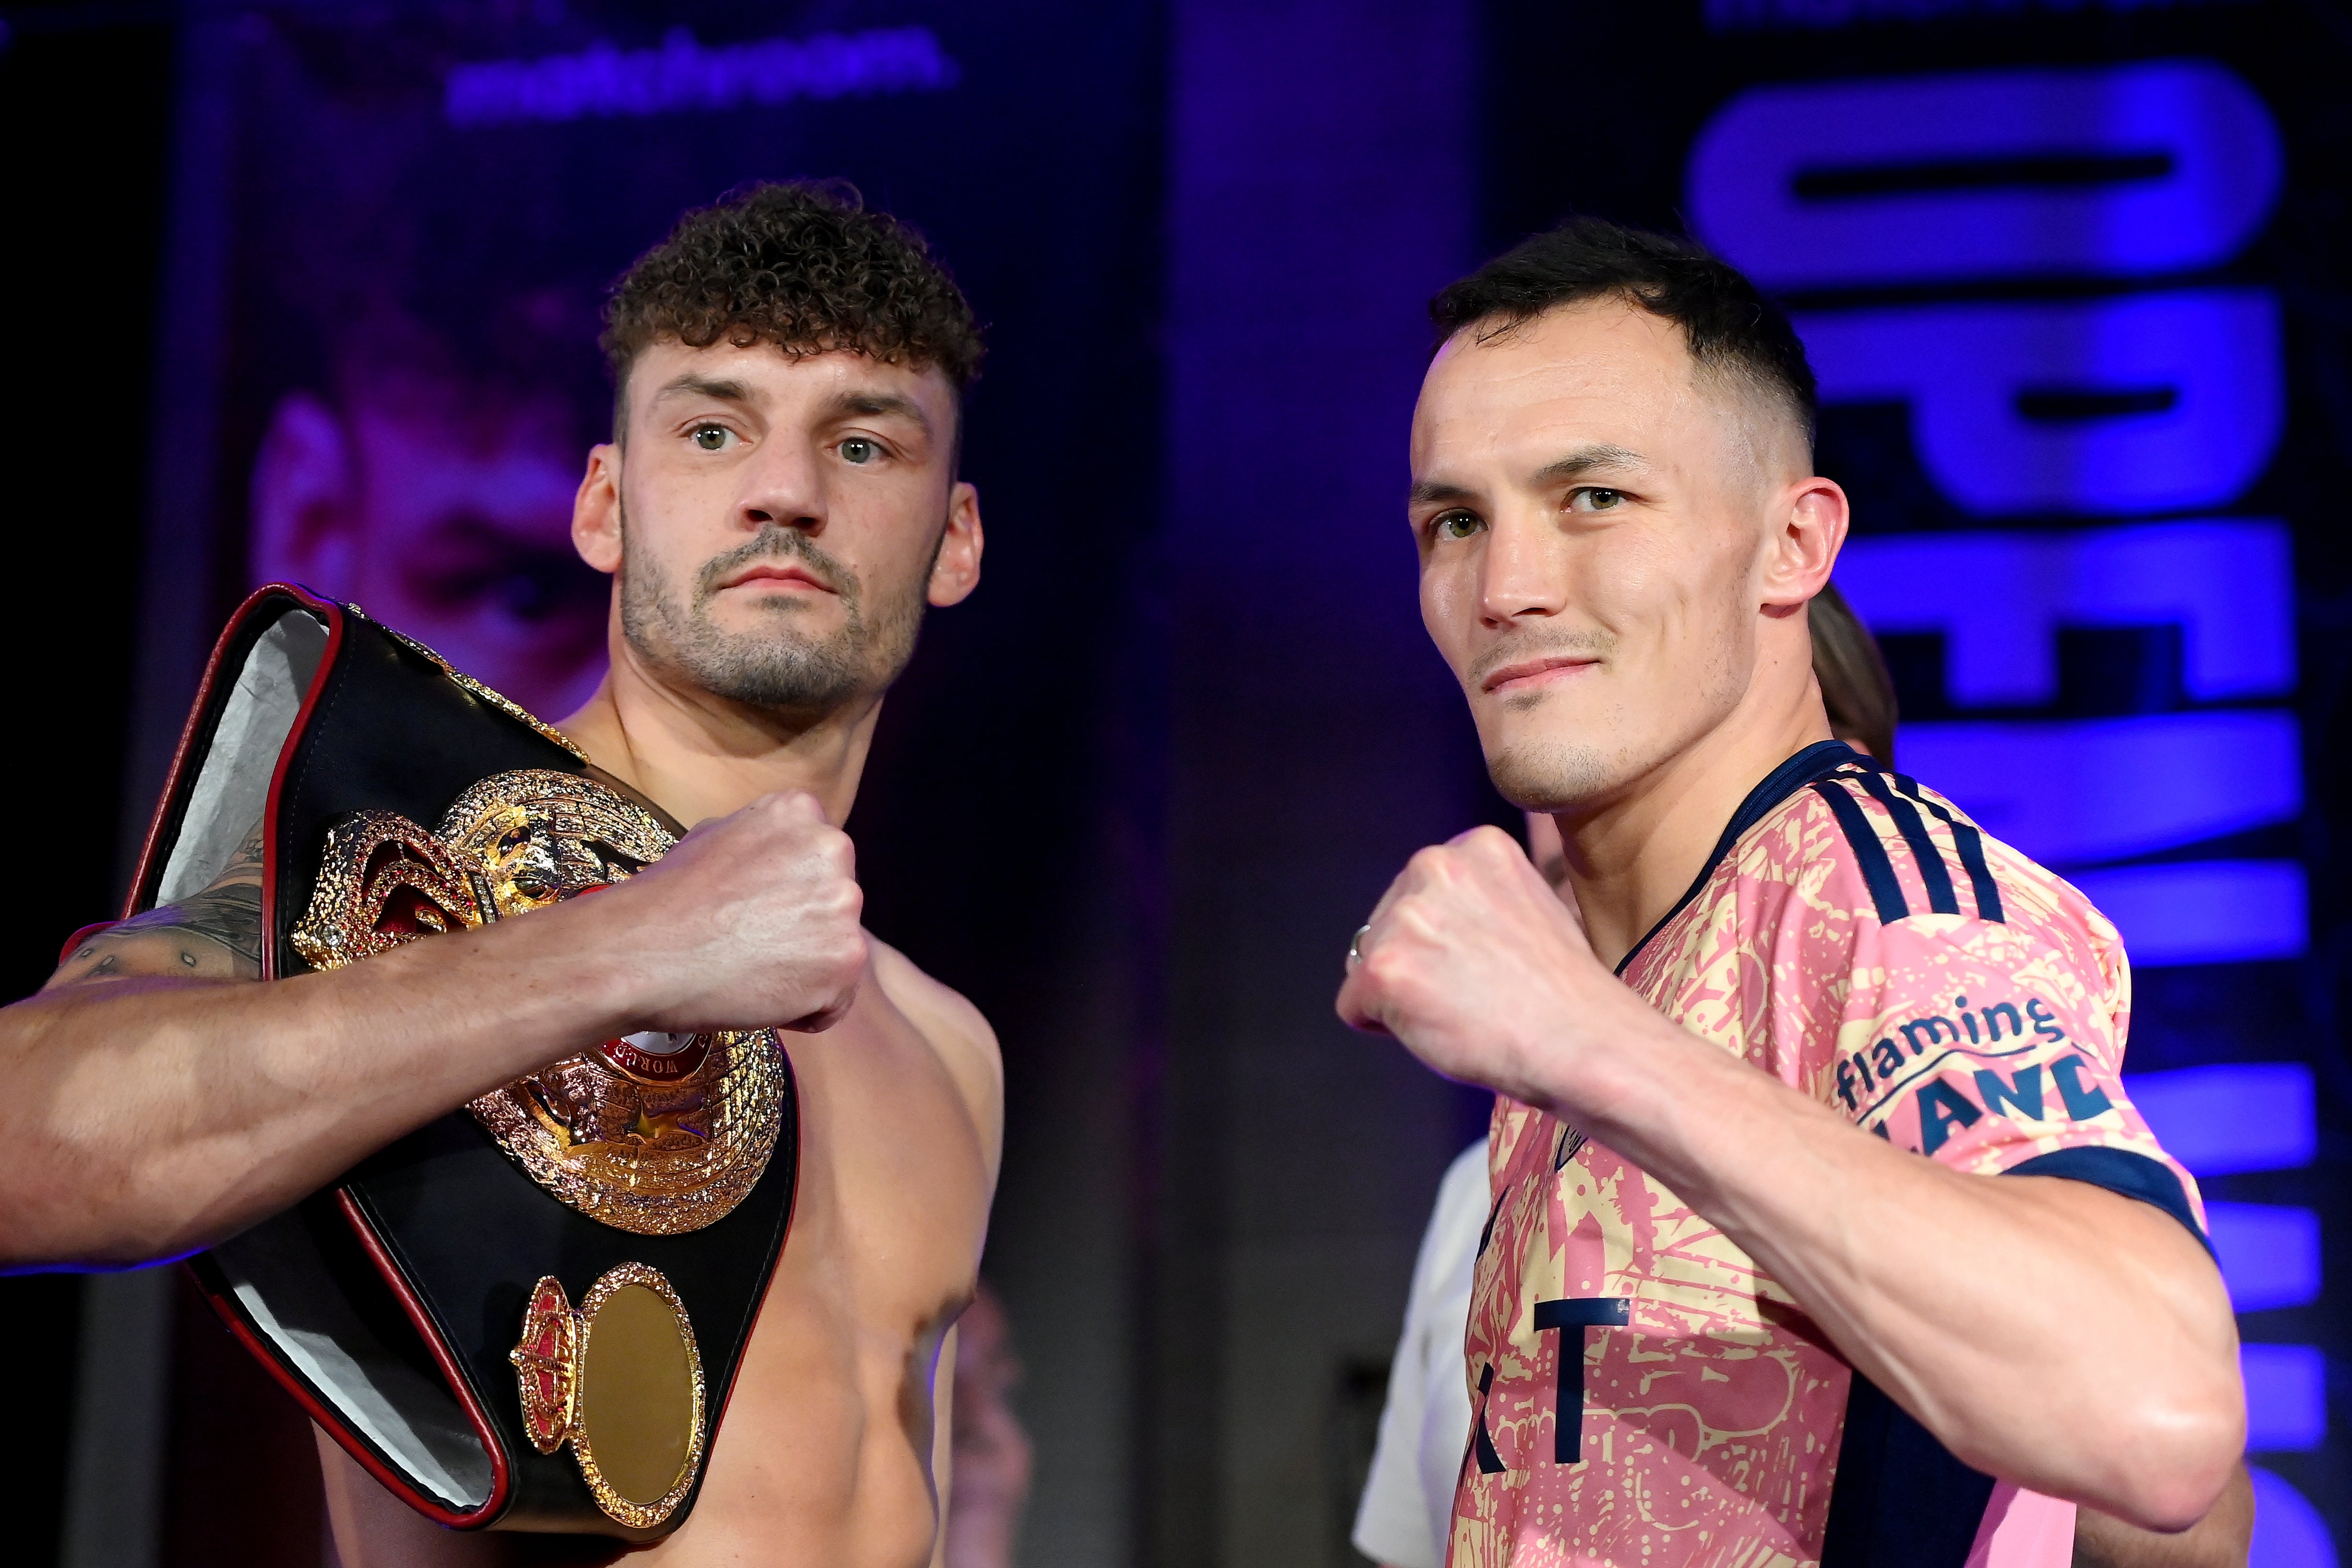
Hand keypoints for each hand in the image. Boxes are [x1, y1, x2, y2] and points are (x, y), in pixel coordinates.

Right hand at [585, 790, 867, 1032]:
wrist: (641, 953)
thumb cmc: (667, 900)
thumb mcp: (712, 836)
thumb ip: (760, 841)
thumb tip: (774, 855)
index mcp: (801, 812)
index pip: (819, 863)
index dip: (788, 895)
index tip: (754, 911)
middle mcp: (833, 849)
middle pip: (835, 904)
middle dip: (802, 929)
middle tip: (750, 944)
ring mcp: (843, 905)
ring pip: (838, 951)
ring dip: (803, 970)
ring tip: (750, 970)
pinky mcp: (845, 960)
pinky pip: (835, 1000)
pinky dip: (804, 1010)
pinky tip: (760, 996)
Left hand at [1336, 825, 1643, 1108]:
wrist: (1584, 1041)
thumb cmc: (1565, 994)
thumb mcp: (1527, 907)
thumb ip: (1478, 900)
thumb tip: (1436, 925)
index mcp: (1475, 846)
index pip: (1420, 895)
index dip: (1444, 942)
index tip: (1486, 965)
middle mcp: (1434, 865)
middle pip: (1386, 925)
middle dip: (1417, 964)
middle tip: (1475, 993)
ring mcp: (1406, 916)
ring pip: (1369, 964)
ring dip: (1404, 996)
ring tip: (1464, 1010)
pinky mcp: (1384, 968)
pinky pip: (1354, 1007)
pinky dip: (1384, 1027)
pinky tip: (1440, 1029)